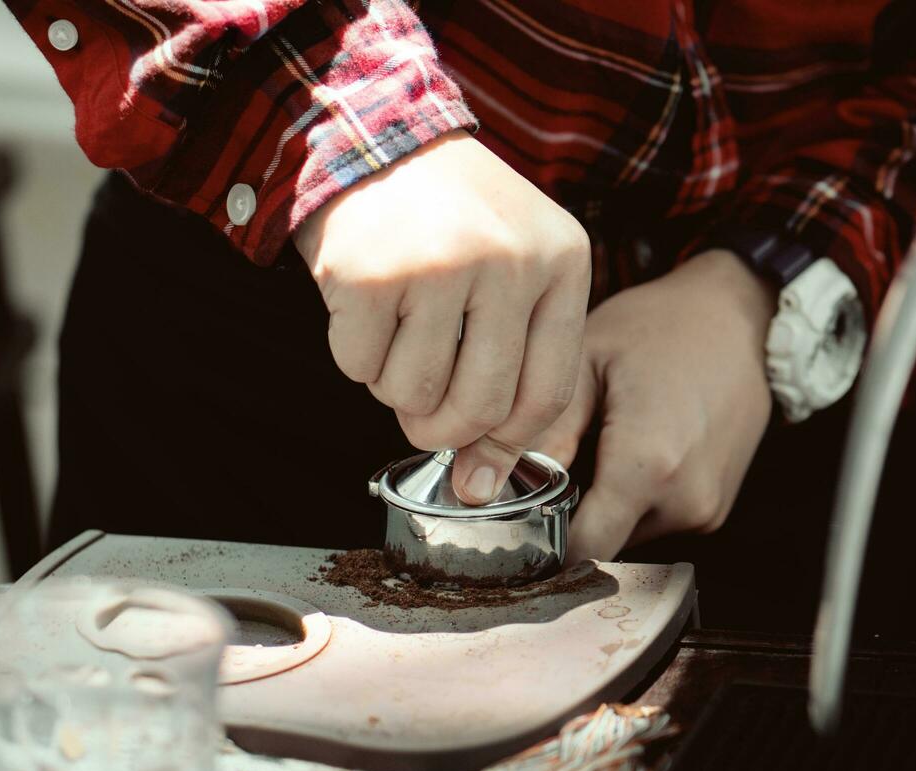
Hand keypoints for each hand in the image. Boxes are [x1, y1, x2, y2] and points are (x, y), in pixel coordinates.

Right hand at [294, 130, 589, 503]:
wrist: (372, 138)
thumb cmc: (448, 221)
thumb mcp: (509, 274)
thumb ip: (511, 371)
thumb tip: (480, 486)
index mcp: (562, 261)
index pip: (547, 394)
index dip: (506, 440)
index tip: (478, 455)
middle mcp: (509, 260)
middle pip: (479, 407)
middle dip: (440, 427)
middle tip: (420, 409)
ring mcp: (438, 265)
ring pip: (412, 394)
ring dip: (391, 382)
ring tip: (395, 327)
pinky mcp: (369, 273)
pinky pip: (358, 367)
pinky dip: (353, 353)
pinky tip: (363, 303)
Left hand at [533, 250, 776, 560]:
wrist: (740, 317)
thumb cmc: (658, 326)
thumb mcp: (585, 361)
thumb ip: (545, 433)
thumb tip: (498, 486)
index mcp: (648, 465)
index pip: (581, 548)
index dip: (542, 539)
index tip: (518, 514)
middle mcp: (684, 500)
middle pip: (602, 543)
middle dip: (571, 515)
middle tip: (561, 459)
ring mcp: (706, 510)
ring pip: (627, 534)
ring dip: (604, 506)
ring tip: (604, 444)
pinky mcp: (715, 508)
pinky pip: (656, 520)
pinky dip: (635, 498)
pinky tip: (633, 448)